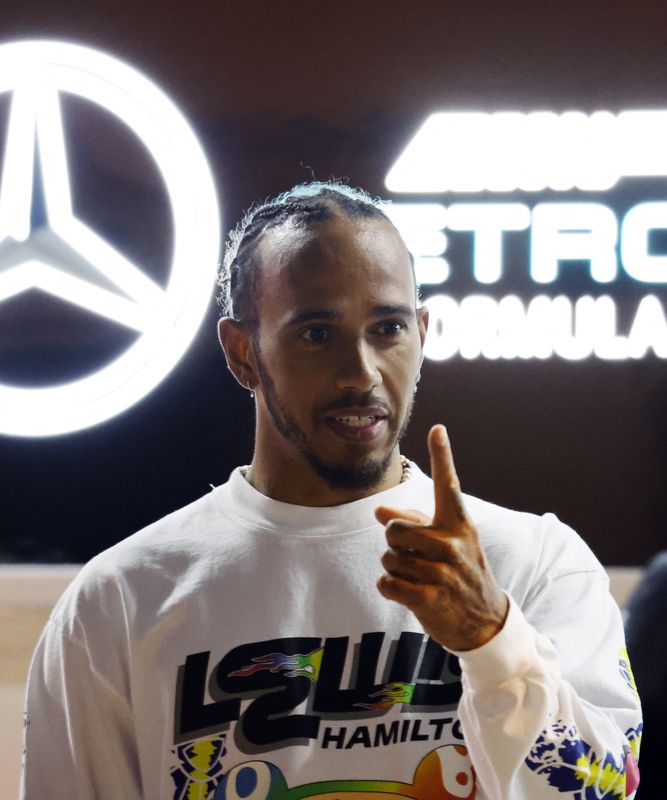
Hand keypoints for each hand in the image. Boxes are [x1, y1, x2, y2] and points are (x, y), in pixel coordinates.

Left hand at [376, 424, 508, 651]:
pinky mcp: (430, 598)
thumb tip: (379, 511)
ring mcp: (443, 572)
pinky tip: (409, 593)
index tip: (437, 428)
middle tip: (413, 556)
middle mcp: (452, 544)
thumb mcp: (448, 543)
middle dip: (394, 543)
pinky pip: (387, 583)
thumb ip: (414, 523)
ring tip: (417, 577)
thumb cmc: (460, 572)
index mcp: (459, 524)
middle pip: (393, 529)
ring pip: (387, 558)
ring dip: (393, 568)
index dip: (442, 456)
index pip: (448, 485)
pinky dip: (390, 589)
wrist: (484, 622)